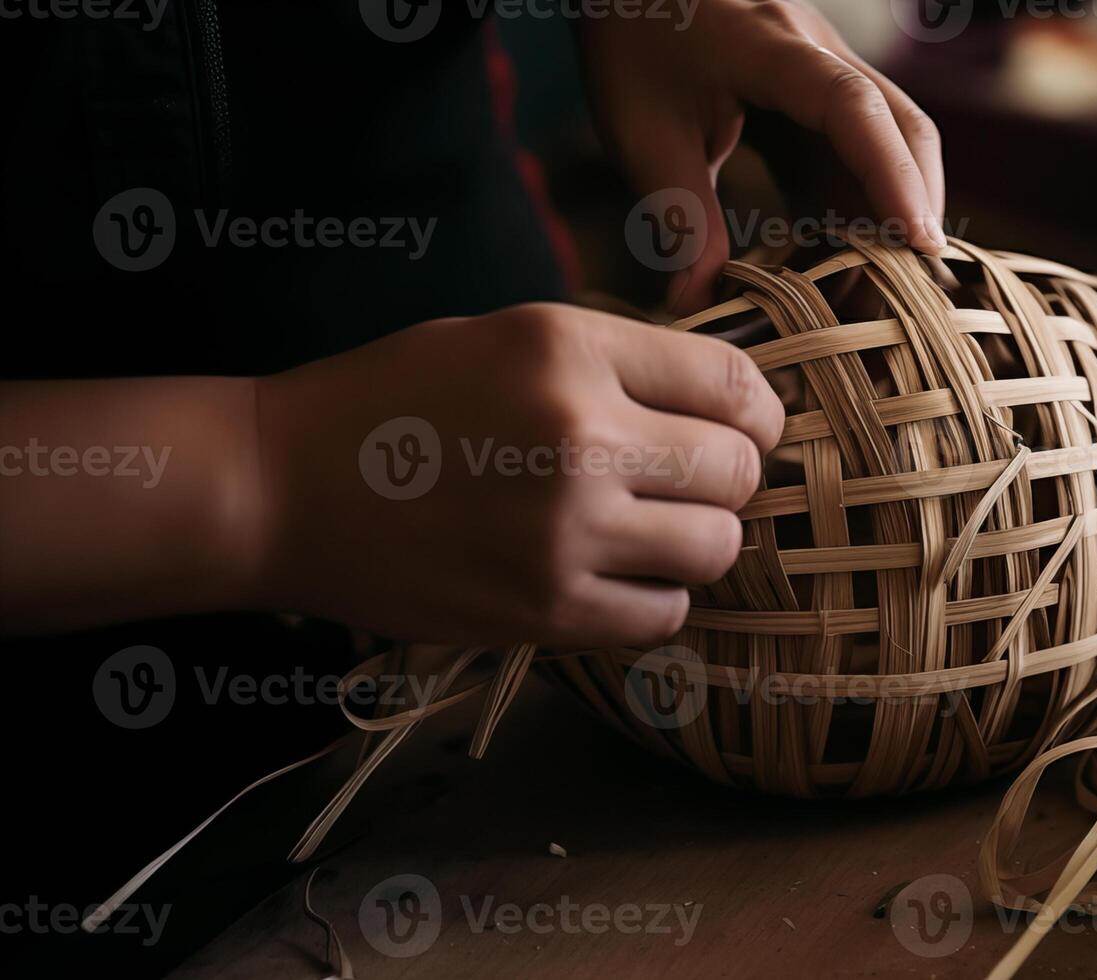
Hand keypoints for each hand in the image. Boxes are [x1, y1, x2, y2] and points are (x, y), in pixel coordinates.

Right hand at [254, 304, 783, 646]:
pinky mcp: (545, 609)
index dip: (757, 411)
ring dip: (698, 540)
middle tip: (691, 483)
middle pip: (736, 472)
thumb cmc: (396, 401)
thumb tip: (727, 400)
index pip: (733, 383)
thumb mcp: (509, 336)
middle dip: (729, 477)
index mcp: (571, 350)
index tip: (746, 428)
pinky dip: (656, 598)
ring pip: (715, 548)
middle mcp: (580, 436)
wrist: (284, 486)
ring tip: (653, 530)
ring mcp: (565, 531)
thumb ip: (617, 362)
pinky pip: (664, 615)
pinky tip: (618, 576)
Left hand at [581, 0, 945, 312]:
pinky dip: (858, 207)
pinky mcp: (822, 94)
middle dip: (914, 206)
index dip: (891, 177)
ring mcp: (829, 68)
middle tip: (909, 289)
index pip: (853, 109)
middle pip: (902, 125)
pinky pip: (859, 153)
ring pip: (891, 143)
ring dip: (888, 214)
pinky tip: (840, 260)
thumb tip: (696, 306)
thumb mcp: (643, 136)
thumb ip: (680, 219)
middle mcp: (819, 48)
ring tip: (871, 290)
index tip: (917, 243)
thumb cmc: (632, 46)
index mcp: (771, 47)